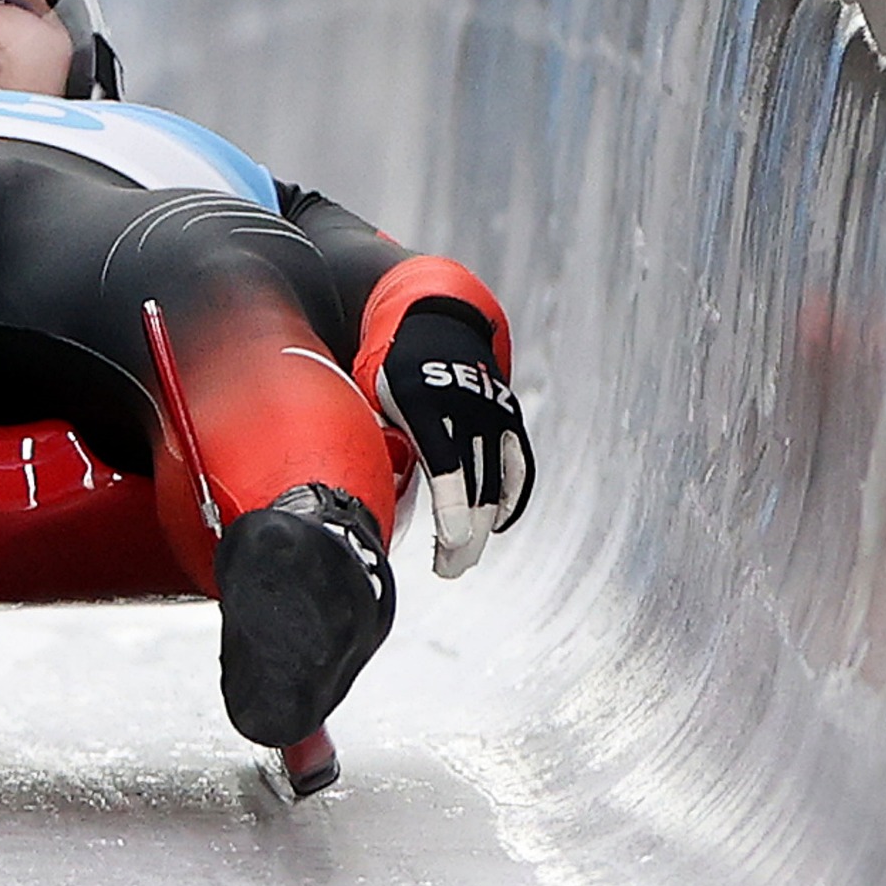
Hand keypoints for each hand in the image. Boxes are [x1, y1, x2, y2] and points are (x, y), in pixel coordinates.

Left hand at [373, 307, 532, 576]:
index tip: (451, 542)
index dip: (451, 506)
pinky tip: (495, 526)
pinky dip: (511, 499)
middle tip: (449, 568)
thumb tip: (368, 488)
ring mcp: (493, 409)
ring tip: (463, 557)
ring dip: (483, 525)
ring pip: (497, 480)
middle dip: (465, 532)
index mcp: (422, 398)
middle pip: (475, 481)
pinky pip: (518, 465)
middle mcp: (466, 404)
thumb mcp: (368, 388)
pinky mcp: (509, 415)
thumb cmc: (387, 363)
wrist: (433, 317)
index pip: (444, 462)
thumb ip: (375, 432)